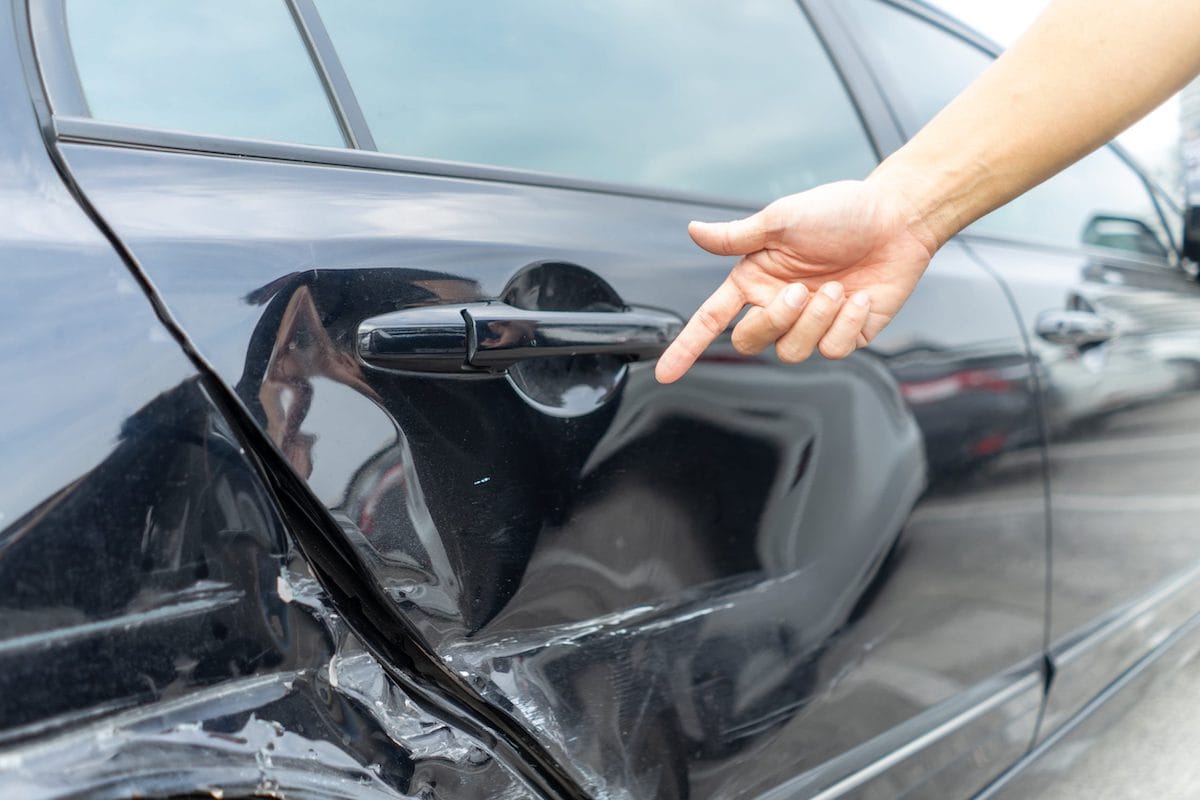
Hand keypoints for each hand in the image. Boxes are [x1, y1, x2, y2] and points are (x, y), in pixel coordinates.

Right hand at [654, 179, 937, 383]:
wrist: (897, 219)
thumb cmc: (840, 211)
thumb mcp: (782, 218)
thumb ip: (736, 236)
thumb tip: (693, 231)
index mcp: (755, 280)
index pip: (711, 320)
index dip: (686, 347)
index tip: (665, 373)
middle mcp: (779, 305)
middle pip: (750, 342)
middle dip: (773, 322)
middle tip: (800, 291)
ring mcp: (812, 323)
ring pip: (793, 351)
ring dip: (815, 321)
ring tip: (836, 288)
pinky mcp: (846, 334)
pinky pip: (832, 350)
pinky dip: (845, 325)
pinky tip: (857, 298)